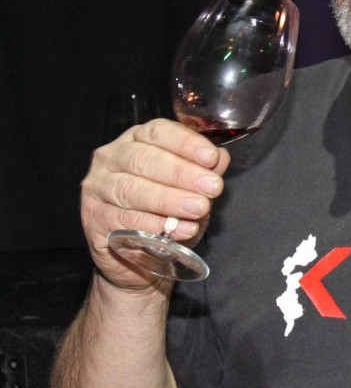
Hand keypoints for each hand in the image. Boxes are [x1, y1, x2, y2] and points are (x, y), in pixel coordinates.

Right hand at [80, 119, 229, 290]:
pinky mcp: (93, 218)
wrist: (138, 256)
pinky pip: (122, 219)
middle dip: (182, 173)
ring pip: (131, 189)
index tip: (211, 157)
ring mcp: (98, 187)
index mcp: (136, 140)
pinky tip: (176, 229)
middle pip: (144, 159)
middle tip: (212, 187)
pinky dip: (152, 224)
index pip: (158, 132)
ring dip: (169, 200)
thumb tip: (220, 158)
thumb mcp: (190, 188)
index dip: (186, 143)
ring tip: (199, 208)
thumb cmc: (165, 212)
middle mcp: (111, 158)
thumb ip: (204, 170)